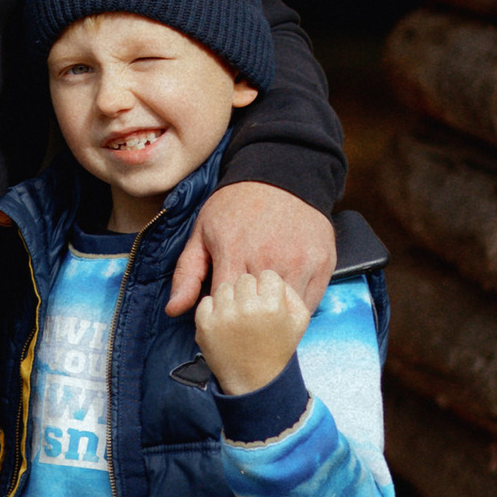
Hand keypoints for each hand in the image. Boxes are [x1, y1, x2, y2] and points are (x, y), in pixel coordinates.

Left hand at [165, 179, 337, 321]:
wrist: (282, 174)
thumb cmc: (237, 205)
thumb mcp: (203, 232)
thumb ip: (187, 273)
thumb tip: (174, 310)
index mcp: (233, 252)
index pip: (224, 309)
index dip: (222, 317)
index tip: (222, 315)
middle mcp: (268, 260)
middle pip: (256, 315)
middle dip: (248, 321)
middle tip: (244, 318)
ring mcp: (299, 262)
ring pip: (286, 313)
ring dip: (275, 318)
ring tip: (265, 313)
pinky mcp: (323, 263)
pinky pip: (310, 303)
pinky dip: (297, 310)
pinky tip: (285, 303)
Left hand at [194, 265, 311, 398]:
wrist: (256, 381)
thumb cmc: (279, 348)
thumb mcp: (300, 320)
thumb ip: (292, 291)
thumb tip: (274, 276)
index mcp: (272, 306)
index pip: (267, 276)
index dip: (268, 288)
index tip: (268, 301)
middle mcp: (246, 309)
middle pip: (245, 279)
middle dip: (249, 291)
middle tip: (253, 310)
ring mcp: (224, 317)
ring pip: (225, 287)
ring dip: (231, 298)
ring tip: (240, 317)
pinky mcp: (205, 325)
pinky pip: (207, 301)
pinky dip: (214, 309)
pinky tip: (226, 322)